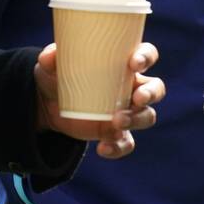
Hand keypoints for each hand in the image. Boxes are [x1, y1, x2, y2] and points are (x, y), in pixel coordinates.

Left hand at [34, 42, 163, 158]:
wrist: (47, 106)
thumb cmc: (58, 75)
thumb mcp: (51, 65)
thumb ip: (50, 58)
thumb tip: (50, 56)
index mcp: (122, 64)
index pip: (146, 55)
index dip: (146, 57)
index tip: (134, 63)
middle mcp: (130, 87)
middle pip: (156, 88)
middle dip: (151, 93)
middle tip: (137, 98)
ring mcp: (125, 111)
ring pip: (147, 116)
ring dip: (137, 119)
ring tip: (116, 122)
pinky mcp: (115, 133)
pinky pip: (127, 143)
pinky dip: (118, 147)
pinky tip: (102, 148)